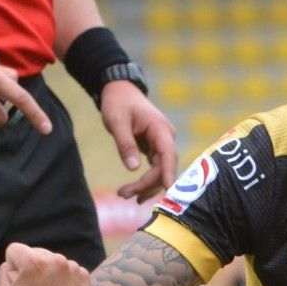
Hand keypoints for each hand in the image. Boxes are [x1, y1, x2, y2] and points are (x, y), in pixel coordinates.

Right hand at [0, 244, 89, 285]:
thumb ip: (4, 273)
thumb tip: (12, 264)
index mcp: (34, 263)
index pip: (14, 250)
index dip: (12, 267)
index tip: (18, 284)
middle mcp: (56, 259)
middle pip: (34, 253)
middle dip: (30, 268)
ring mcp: (73, 267)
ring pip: (51, 261)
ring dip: (47, 273)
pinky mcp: (84, 276)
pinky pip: (66, 270)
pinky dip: (61, 280)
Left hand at [100, 81, 177, 202]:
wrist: (120, 90)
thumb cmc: (118, 103)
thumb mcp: (117, 121)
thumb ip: (125, 144)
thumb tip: (133, 169)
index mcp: (160, 129)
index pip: (168, 155)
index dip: (169, 174)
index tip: (169, 191)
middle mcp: (166, 138)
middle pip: (164, 168)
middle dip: (147, 184)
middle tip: (123, 194)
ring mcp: (162, 144)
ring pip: (160, 171)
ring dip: (145, 186)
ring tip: (124, 195)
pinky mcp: (155, 148)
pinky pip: (155, 168)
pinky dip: (145, 181)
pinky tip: (135, 192)